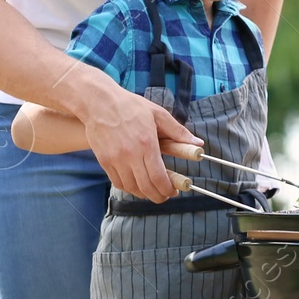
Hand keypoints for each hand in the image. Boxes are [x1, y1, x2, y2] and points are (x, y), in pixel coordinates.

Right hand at [81, 87, 201, 201]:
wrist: (99, 102)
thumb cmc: (130, 106)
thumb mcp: (158, 114)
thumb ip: (178, 131)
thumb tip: (199, 144)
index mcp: (146, 143)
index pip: (158, 177)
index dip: (167, 189)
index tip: (173, 191)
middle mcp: (130, 155)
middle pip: (146, 187)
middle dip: (158, 196)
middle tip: (164, 196)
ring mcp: (115, 160)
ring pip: (131, 188)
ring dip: (143, 194)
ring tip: (151, 190)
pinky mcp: (104, 161)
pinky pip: (118, 183)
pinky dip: (129, 188)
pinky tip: (136, 185)